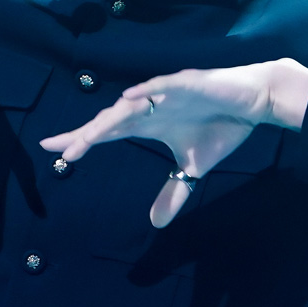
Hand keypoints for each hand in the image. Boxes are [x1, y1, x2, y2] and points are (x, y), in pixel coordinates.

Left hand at [39, 59, 305, 228]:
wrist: (254, 103)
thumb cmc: (222, 128)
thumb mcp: (193, 169)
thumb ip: (173, 193)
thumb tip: (155, 224)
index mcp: (147, 124)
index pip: (106, 132)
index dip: (80, 140)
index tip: (52, 151)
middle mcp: (150, 107)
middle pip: (110, 120)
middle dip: (84, 133)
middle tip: (56, 147)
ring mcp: (166, 93)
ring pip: (130, 105)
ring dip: (109, 119)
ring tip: (88, 136)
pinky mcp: (187, 82)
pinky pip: (163, 86)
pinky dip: (147, 92)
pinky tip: (130, 98)